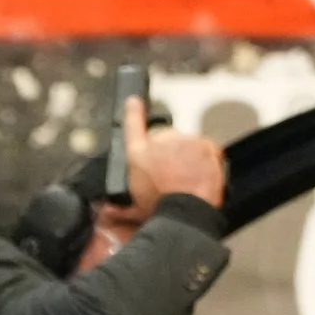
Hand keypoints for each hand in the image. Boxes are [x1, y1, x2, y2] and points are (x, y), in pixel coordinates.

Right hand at [108, 95, 226, 221]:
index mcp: (138, 152)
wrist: (186, 210)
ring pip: (188, 146)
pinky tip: (201, 176)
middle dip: (170, 156)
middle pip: (166, 141)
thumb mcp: (134, 209)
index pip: (132, 125)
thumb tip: (107, 212)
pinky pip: (207, 149)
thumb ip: (118, 208)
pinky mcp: (204, 144)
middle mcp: (160, 141)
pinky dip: (207, 160)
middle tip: (173, 178)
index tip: (134, 102)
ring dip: (189, 159)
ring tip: (188, 182)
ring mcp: (183, 140)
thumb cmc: (160, 208)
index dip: (133, 111)